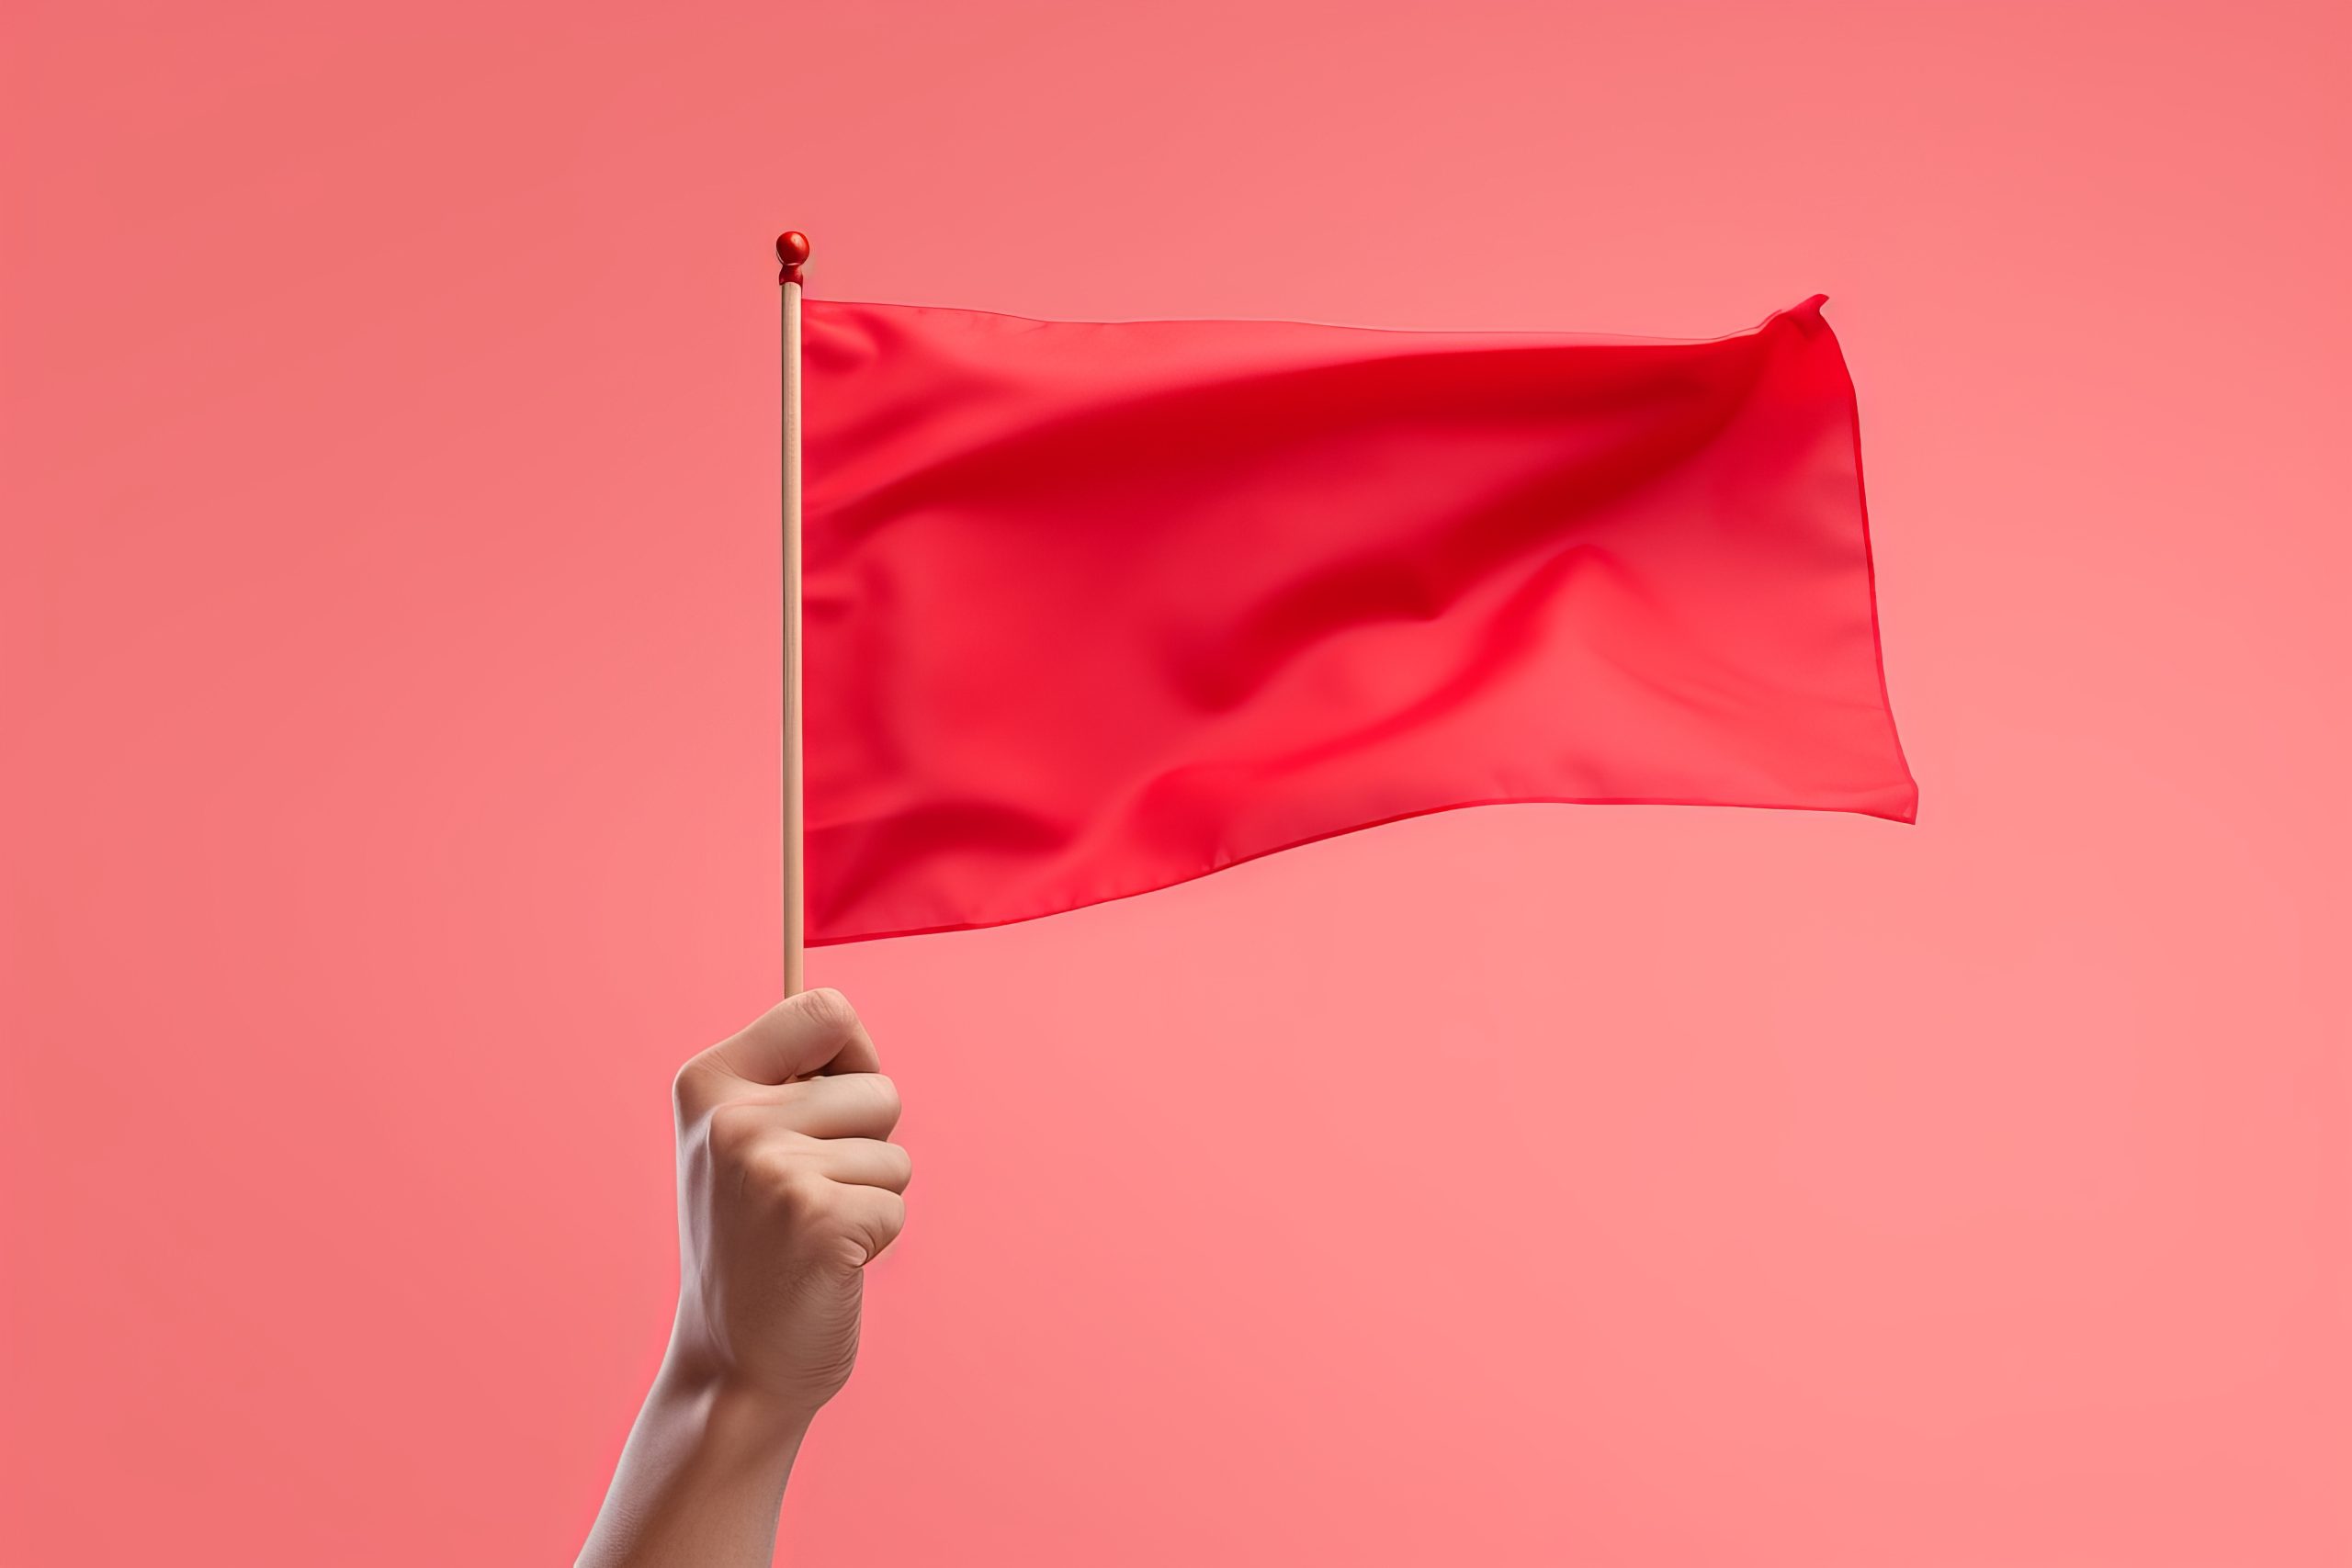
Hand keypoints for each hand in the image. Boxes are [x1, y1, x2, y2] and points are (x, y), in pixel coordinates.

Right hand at [665, 989, 910, 1422]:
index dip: (851, 1059)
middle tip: (806, 1200)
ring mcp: (771, 1169)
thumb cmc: (756, 1245)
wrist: (732, 1367)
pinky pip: (897, 1203)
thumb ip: (789, 1080)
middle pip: (878, 1087)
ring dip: (871, 1197)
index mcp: (708, 1082)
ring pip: (893, 1151)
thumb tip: (847, 1023)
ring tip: (811, 1235)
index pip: (826, 1009)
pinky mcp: (818, 1220)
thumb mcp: (743, 1144)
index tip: (823, 1111)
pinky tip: (823, 1268)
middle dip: (867, 1144)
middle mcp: (732, 1119)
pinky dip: (876, 1240)